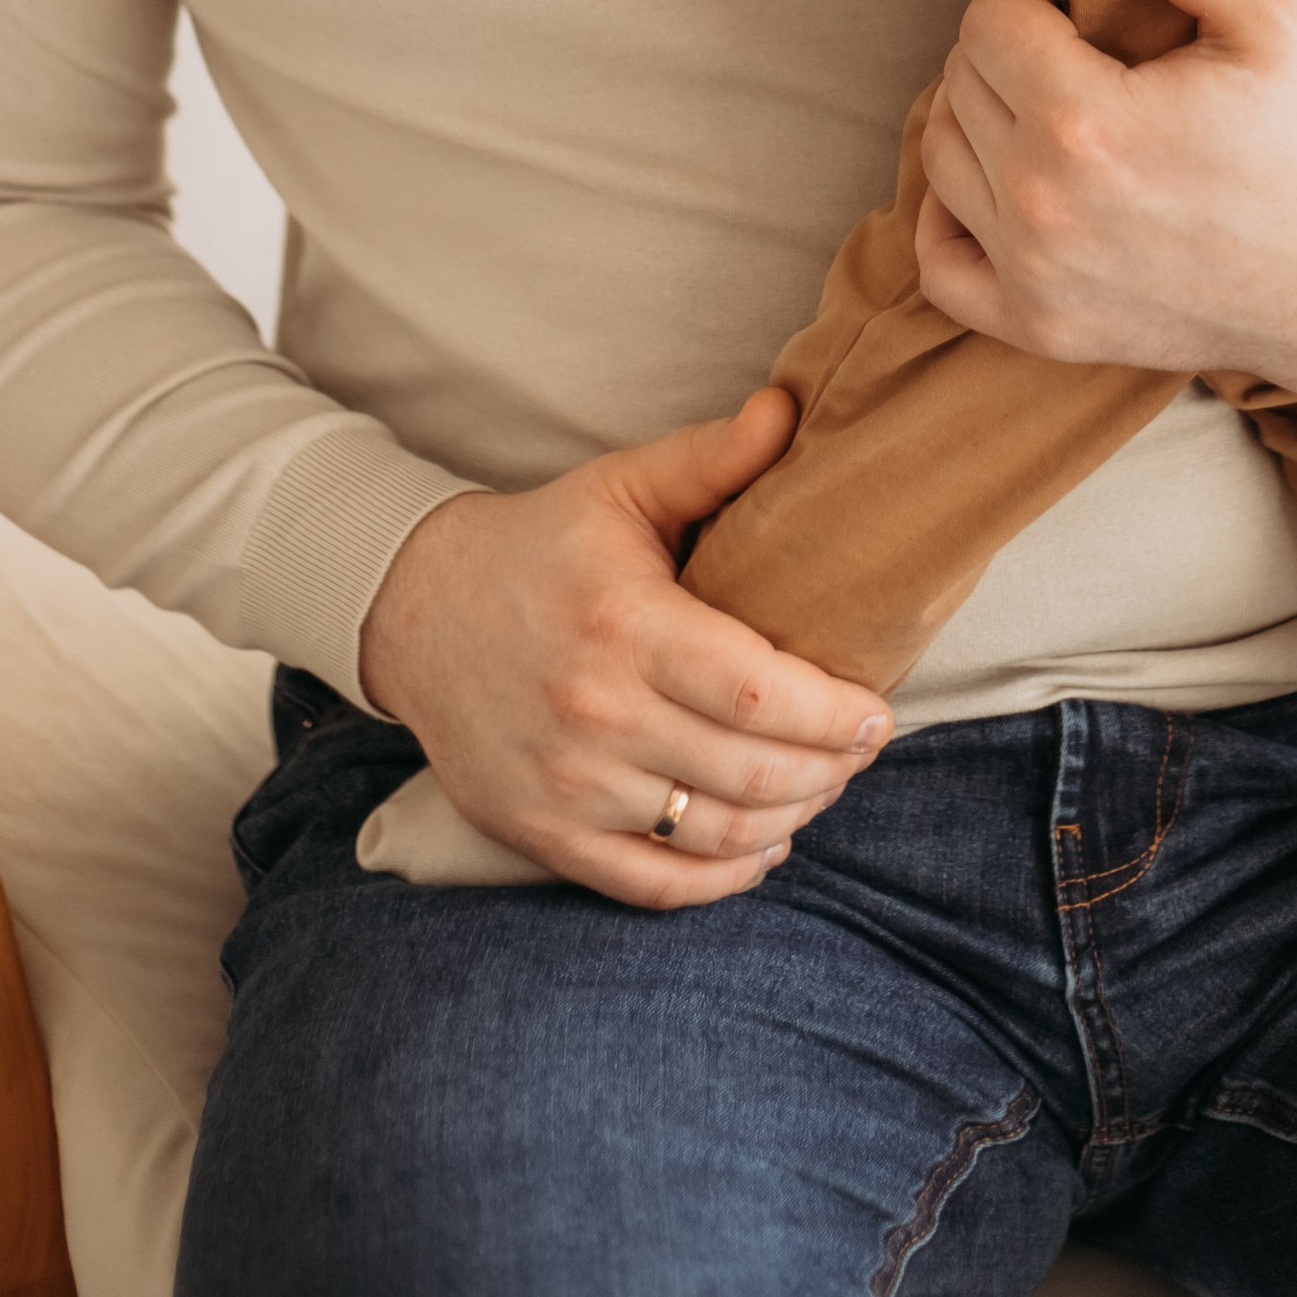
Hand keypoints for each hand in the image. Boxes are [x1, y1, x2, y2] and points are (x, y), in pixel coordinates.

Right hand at [354, 390, 890, 908]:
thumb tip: (791, 412)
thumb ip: (711, 459)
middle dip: (829, 768)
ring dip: (790, 819)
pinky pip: (655, 884)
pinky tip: (762, 847)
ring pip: (714, 833)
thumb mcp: (621, 485)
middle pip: (751, 773)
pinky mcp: (543, 834)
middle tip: (861, 749)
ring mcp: (567, 786)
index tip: (877, 711)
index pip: (759, 695)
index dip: (834, 715)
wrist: (418, 612)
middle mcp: (595, 714)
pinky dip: (724, 878)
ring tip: (822, 786)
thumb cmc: (541, 545)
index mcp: (625, 625)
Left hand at [913, 0, 1296, 399]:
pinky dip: (948, 217)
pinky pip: (940, 266)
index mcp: (1087, 126)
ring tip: (1039, 85)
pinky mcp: (1044, 330)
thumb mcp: (1276, 16)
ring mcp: (1035, 281)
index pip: (990, 21)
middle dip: (1005, 35)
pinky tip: (999, 177)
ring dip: (976, 109)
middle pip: (962, 82)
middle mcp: (1042, 210)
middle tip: (1065, 22)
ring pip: (941, 160)